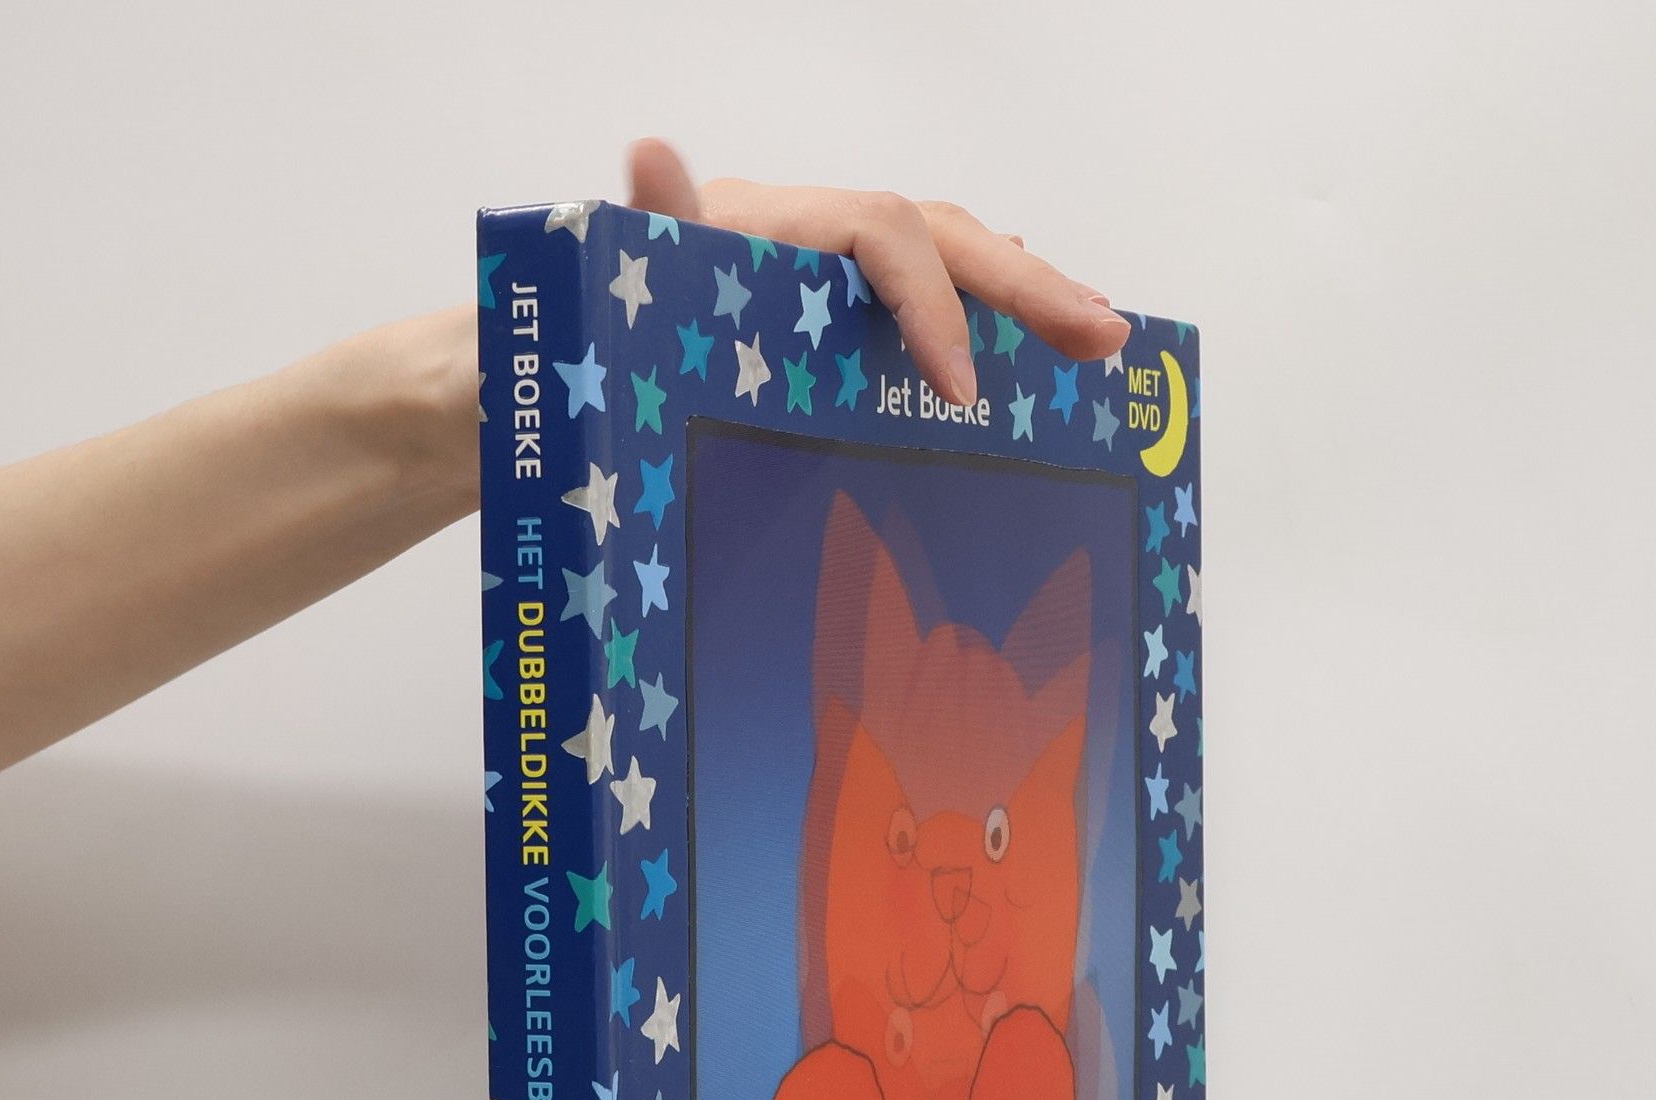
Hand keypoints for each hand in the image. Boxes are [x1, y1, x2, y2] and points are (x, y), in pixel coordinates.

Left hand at [625, 138, 1130, 406]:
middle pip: (939, 234)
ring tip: (1092, 332)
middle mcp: (804, 234)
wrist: (548, 361)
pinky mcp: (820, 313)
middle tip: (1107, 337)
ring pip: (942, 257)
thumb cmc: (580, 330)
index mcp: (767, 224)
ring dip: (1022, 293)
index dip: (934, 302)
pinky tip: (1019, 343)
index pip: (883, 234)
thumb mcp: (609, 285)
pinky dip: (976, 310)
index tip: (963, 390)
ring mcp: (818, 271)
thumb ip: (647, 226)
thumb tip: (649, 152)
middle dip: (1027, 288)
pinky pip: (918, 298)